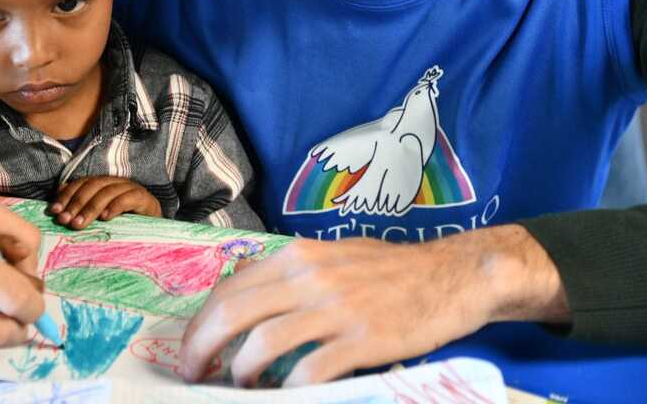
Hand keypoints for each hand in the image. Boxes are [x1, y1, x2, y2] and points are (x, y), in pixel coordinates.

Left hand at [48, 175, 161, 228]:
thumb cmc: (124, 223)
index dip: (66, 196)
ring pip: (107, 192)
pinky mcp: (144, 198)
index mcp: (103, 184)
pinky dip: (115, 207)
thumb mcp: (99, 217)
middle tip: (65, 220)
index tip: (54, 211)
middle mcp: (115, 182)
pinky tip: (105, 218)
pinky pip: (128, 199)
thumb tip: (58, 208)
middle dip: (76, 203)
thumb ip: (82, 210)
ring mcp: (130, 188)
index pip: (81, 184)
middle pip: (92, 186)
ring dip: (91, 208)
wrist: (155, 229)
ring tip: (79, 224)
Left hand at [180, 225, 569, 386]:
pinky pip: (310, 370)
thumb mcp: (330, 258)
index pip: (229, 288)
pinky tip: (286, 396)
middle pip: (233, 313)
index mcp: (296, 256)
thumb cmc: (389, 271)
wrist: (454, 274)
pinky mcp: (364, 339)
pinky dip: (289, 389)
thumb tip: (246, 308)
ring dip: (240, 373)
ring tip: (239, 388)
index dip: (200, 323)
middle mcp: (308, 276)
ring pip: (263, 343)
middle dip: (202, 348)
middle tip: (193, 374)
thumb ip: (289, 278)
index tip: (192, 349)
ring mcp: (336, 308)